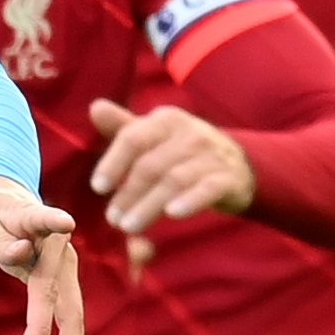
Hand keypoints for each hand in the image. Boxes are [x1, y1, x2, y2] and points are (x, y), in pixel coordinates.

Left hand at [0, 174, 86, 334]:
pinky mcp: (59, 282)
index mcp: (31, 218)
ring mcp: (62, 265)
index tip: (65, 222)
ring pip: (71, 310)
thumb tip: (20, 255)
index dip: (51, 221)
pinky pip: (67, 317)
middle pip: (60, 289)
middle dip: (57, 332)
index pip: (40, 219)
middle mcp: (56, 244)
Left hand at [88, 100, 253, 233]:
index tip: (97, 188)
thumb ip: (125, 127)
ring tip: (129, 227)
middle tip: (112, 219)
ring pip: (174, 180)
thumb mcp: (156, 135)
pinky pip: (207, 189)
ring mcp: (211, 155)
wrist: (239, 163)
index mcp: (166, 120)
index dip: (113, 163)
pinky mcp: (228, 178)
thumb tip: (95, 107)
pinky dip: (189, 201)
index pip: (133, 139)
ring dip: (148, 205)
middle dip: (128, 194)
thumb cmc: (183, 150)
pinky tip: (172, 214)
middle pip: (151, 165)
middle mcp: (190, 133)